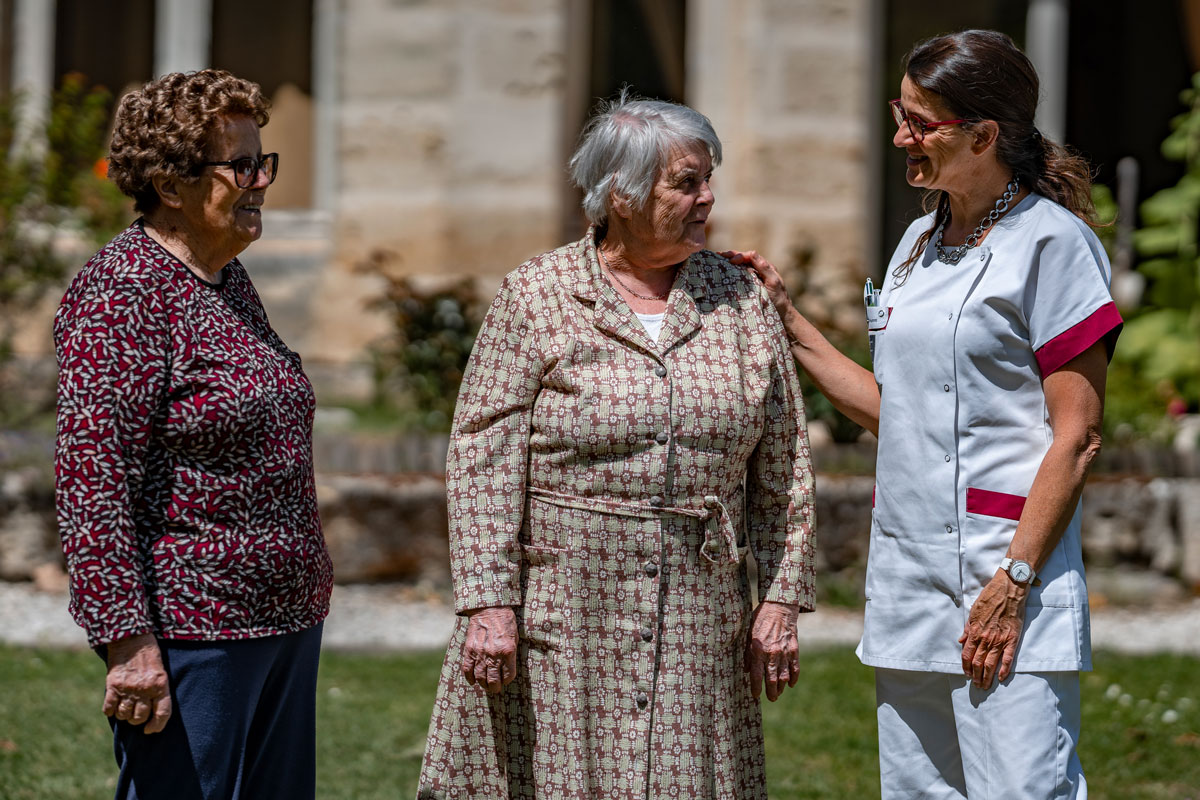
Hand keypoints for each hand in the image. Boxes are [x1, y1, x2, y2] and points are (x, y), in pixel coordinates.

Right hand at [103, 633, 171, 733]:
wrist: (131, 637)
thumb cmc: (149, 653)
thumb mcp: (160, 670)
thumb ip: (157, 689)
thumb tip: (152, 711)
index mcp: (161, 685)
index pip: (162, 713)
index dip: (157, 725)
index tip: (151, 730)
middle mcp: (145, 689)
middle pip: (140, 717)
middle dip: (138, 719)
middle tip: (136, 713)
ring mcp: (128, 688)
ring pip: (124, 715)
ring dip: (124, 715)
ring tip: (125, 707)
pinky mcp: (113, 685)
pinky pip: (109, 708)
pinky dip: (110, 710)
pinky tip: (112, 705)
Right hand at [461, 606, 517, 692]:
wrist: (490, 608)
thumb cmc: (506, 621)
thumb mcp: (515, 637)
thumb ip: (511, 653)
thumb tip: (507, 668)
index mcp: (508, 651)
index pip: (508, 676)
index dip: (507, 681)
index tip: (505, 681)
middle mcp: (494, 654)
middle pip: (493, 680)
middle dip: (494, 688)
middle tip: (495, 689)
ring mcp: (481, 652)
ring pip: (480, 677)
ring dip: (483, 684)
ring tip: (485, 685)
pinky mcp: (470, 649)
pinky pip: (467, 668)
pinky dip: (469, 677)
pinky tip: (472, 681)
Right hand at [720, 250, 793, 317]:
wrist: (782, 316)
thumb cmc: (779, 299)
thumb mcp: (773, 282)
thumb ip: (764, 267)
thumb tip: (751, 253)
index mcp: (766, 267)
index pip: (751, 256)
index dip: (740, 255)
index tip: (730, 261)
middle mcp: (759, 271)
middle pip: (744, 259)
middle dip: (731, 255)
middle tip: (718, 255)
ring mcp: (754, 280)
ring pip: (740, 267)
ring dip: (729, 263)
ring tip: (717, 261)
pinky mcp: (749, 288)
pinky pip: (739, 277)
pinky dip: (731, 273)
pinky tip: (722, 274)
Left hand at [744, 601, 799, 701]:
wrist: (778, 608)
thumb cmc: (759, 620)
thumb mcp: (748, 635)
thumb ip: (747, 653)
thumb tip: (747, 670)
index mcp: (758, 651)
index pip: (757, 676)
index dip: (756, 688)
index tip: (755, 695)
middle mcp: (771, 654)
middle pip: (772, 680)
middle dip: (771, 693)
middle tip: (770, 698)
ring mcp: (784, 653)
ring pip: (784, 677)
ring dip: (782, 688)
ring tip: (779, 693)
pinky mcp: (794, 650)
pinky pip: (795, 668)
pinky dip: (794, 678)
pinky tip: (791, 684)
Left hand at [959, 572, 1027, 688]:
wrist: (1008, 591)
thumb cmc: (989, 599)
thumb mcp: (973, 612)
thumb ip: (967, 628)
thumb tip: (961, 641)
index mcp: (975, 632)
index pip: (967, 655)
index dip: (966, 666)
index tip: (966, 674)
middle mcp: (986, 638)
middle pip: (979, 662)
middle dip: (976, 676)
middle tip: (977, 685)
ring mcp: (1000, 640)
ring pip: (991, 663)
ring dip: (987, 676)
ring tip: (985, 686)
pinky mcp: (1012, 639)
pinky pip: (1008, 658)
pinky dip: (1004, 669)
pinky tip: (1001, 678)